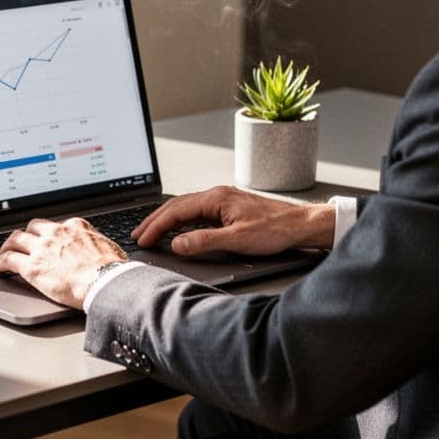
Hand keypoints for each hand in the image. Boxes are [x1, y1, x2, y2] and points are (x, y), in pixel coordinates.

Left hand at [0, 217, 127, 308]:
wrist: (106, 281)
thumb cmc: (113, 270)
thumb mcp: (108, 247)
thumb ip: (97, 245)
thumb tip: (102, 252)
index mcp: (75, 226)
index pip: (55, 225)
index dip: (47, 233)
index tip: (45, 238)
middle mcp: (56, 233)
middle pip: (32, 227)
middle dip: (25, 234)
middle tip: (21, 242)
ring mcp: (42, 248)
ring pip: (16, 239)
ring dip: (8, 245)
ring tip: (3, 251)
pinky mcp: (32, 267)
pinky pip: (7, 259)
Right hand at [131, 185, 335, 255]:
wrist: (300, 224)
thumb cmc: (275, 229)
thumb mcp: (237, 240)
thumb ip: (204, 241)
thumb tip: (176, 244)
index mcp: (216, 198)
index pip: (176, 211)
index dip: (156, 226)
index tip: (143, 239)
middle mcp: (217, 195)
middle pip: (177, 206)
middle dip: (155, 221)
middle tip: (138, 235)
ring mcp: (223, 200)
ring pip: (186, 208)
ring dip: (167, 220)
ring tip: (152, 233)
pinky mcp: (229, 208)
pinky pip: (197, 212)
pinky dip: (182, 221)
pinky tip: (180, 230)